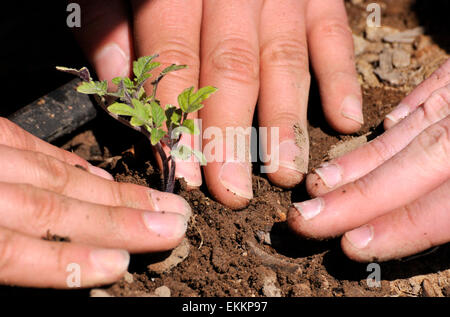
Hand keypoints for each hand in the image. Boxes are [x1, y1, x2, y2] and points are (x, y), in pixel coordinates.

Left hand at [0, 119, 189, 287]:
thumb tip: (80, 259)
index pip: (9, 249)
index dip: (66, 260)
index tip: (118, 264)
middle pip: (45, 206)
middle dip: (115, 219)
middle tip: (171, 225)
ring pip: (49, 172)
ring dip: (111, 191)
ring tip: (157, 203)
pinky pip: (28, 142)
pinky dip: (72, 163)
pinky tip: (103, 177)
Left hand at [74, 0, 361, 208]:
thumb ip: (108, 21)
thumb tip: (121, 81)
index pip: (174, 62)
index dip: (177, 121)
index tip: (184, 173)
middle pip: (231, 71)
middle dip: (231, 137)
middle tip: (232, 193)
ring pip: (283, 61)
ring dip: (285, 122)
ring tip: (286, 173)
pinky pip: (332, 33)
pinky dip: (341, 77)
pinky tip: (345, 120)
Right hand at [288, 59, 449, 261]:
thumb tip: (431, 220)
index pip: (446, 204)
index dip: (400, 225)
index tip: (351, 243)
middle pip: (415, 163)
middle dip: (356, 195)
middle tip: (305, 218)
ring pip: (411, 130)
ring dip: (362, 160)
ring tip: (319, 183)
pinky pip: (438, 88)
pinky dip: (410, 107)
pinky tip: (386, 124)